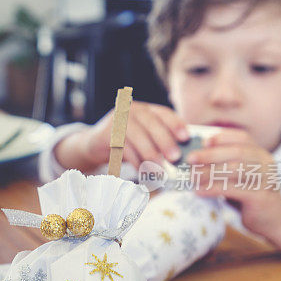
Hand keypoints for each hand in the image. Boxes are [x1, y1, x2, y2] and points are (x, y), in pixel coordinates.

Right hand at [56, 102, 188, 171]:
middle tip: (175, 158)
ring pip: (137, 136)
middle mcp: (131, 110)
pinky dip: (134, 161)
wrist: (94, 145)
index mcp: (145, 109)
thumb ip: (159, 141)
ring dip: (149, 154)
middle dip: (164, 141)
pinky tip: (142, 170)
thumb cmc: (126, 144)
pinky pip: (123, 147)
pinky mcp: (106, 133)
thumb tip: (182, 155)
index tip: (185, 138)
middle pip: (151, 123)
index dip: (175, 125)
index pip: (163, 113)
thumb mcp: (144, 137)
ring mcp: (117, 120)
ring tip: (159, 169)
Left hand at [188, 128, 280, 237]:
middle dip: (211, 154)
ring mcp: (266, 180)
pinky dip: (213, 189)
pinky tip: (199, 191)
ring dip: (209, 172)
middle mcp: (266, 163)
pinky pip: (234, 190)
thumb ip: (225, 164)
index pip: (242, 137)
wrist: (274, 220)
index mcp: (261, 154)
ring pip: (235, 170)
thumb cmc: (249, 195)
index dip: (222, 137)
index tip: (203, 142)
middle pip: (237, 152)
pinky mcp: (261, 197)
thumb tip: (194, 157)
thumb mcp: (239, 176)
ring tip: (191, 177)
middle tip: (190, 159)